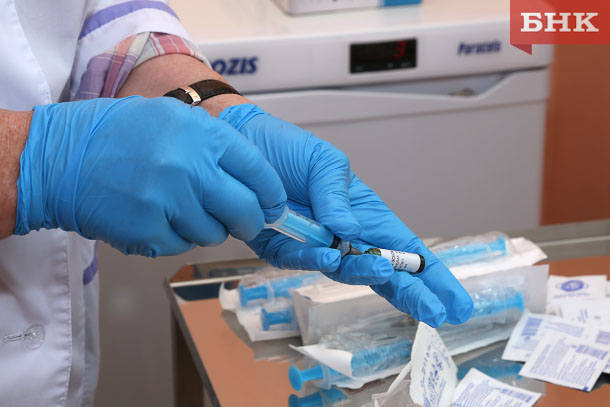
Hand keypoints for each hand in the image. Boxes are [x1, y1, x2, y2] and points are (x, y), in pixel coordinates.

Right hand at [15, 96, 285, 255]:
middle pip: (245, 211)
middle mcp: (189, 167)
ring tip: (179, 208)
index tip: (273, 205)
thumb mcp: (174, 120)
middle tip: (245, 222)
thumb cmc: (116, 136)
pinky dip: (176, 237)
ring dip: (206, 228)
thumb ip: (215, 147)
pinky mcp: (148, 231)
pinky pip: (182, 246)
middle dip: (250, 221)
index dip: (271, 194)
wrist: (61, 159)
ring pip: (214, 234)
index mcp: (201, 134)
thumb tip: (252, 181)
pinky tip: (156, 217)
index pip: (258, 171)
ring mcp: (168, 201)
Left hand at [220, 104, 472, 326]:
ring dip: (367, 276)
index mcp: (365, 214)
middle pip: (386, 271)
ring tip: (384, 275)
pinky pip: (303, 261)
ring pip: (347, 271)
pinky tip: (330, 255)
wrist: (243, 145)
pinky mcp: (284, 251)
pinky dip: (316, 259)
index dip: (431, 276)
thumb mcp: (326, 164)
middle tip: (438, 312)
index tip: (455, 300)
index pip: (406, 250)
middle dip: (413, 292)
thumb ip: (339, 198)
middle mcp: (345, 236)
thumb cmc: (289, 151)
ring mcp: (317, 247)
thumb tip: (352, 232)